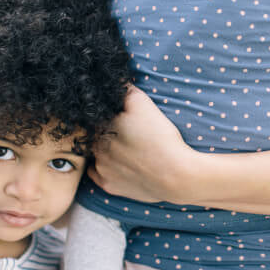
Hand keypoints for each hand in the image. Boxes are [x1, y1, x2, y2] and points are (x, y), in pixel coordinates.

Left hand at [88, 86, 199, 202]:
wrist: (175, 175)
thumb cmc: (160, 138)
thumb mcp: (143, 104)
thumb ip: (125, 90)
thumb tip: (116, 83)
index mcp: (100, 126)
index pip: (95, 115)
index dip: (108, 114)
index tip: (120, 116)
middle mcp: (95, 148)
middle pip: (94, 135)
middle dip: (105, 131)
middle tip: (126, 131)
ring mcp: (100, 169)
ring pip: (95, 154)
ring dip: (104, 149)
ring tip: (126, 148)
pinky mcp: (108, 186)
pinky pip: (97, 174)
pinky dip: (105, 168)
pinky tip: (118, 163)